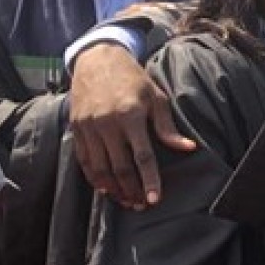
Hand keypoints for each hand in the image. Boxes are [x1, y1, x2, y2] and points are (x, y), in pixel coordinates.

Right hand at [70, 43, 195, 208]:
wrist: (97, 58)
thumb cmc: (133, 79)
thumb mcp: (156, 98)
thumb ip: (168, 127)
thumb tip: (188, 148)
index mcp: (130, 116)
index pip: (142, 157)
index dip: (150, 181)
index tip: (155, 200)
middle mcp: (106, 123)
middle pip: (120, 168)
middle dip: (132, 190)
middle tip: (142, 205)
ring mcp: (88, 126)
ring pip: (100, 168)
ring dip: (114, 189)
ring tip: (127, 201)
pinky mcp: (76, 127)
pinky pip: (84, 160)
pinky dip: (94, 177)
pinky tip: (106, 188)